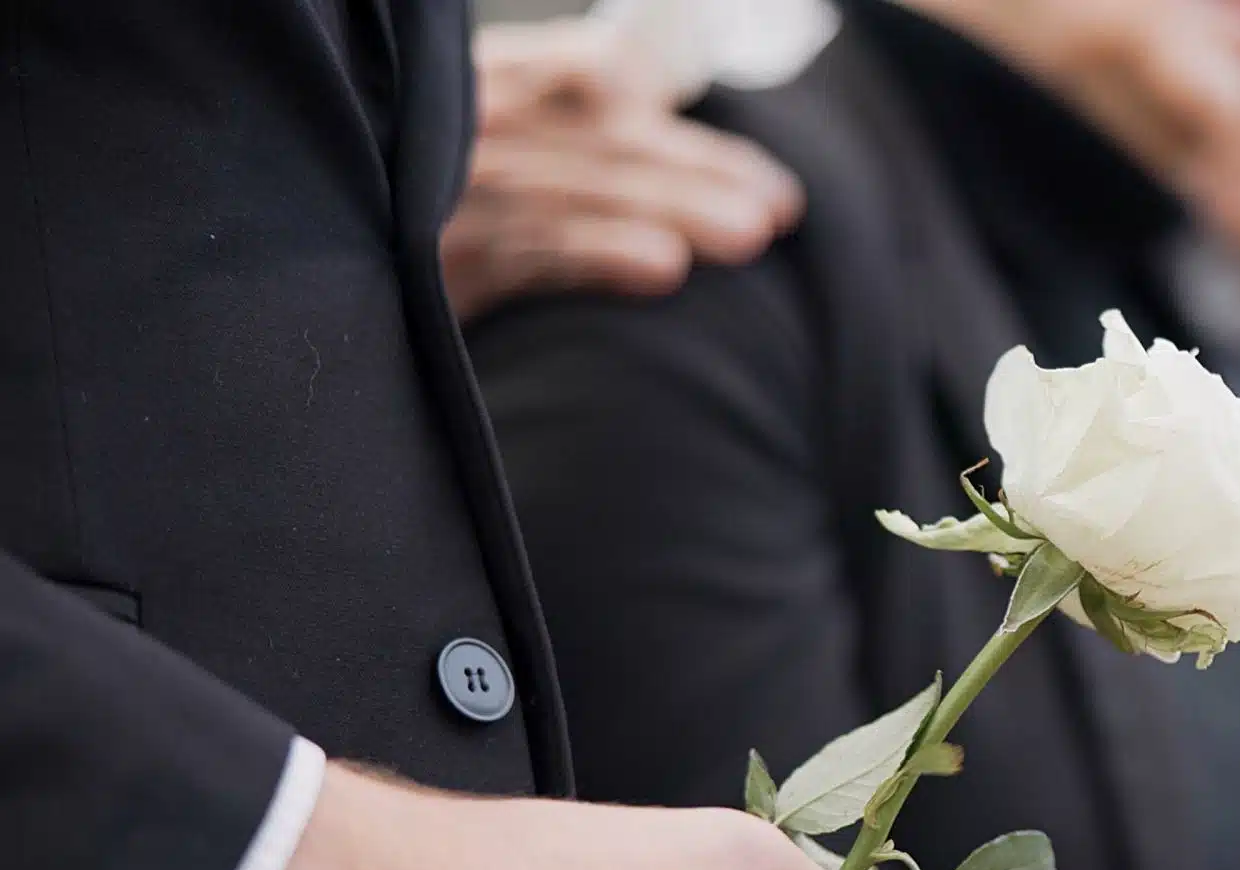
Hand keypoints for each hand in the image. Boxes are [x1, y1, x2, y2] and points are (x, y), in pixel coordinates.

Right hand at [442, 18, 804, 321]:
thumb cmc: (410, 204)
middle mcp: (463, 125)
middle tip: (780, 207)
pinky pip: (529, 251)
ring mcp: (442, 192)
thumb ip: (568, 122)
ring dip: (676, 210)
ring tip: (752, 235)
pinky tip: (663, 270)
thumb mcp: (486, 142)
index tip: (753, 166)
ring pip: (581, 191)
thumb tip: (651, 105)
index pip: (597, 72)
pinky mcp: (428, 265)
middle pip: (604, 138)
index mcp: (484, 84)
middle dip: (701, 171)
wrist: (302, 269)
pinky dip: (599, 253)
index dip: (681, 117)